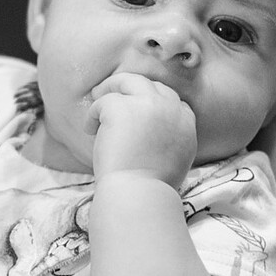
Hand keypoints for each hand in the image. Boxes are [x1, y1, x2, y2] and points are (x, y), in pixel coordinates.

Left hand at [86, 72, 196, 187]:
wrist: (139, 195)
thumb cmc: (152, 187)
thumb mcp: (177, 160)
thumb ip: (171, 139)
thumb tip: (154, 133)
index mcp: (185, 123)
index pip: (173, 99)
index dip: (154, 100)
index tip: (140, 108)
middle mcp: (170, 108)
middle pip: (150, 85)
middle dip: (131, 88)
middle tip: (113, 94)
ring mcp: (146, 105)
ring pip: (127, 81)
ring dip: (111, 87)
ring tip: (97, 96)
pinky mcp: (121, 108)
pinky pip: (103, 102)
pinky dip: (93, 114)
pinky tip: (89, 129)